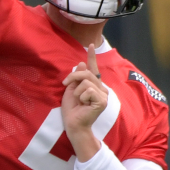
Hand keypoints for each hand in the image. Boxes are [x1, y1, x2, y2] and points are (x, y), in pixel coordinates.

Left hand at [61, 44, 107, 161]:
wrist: (73, 124)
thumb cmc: (72, 109)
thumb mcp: (71, 90)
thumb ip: (77, 78)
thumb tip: (81, 63)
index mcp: (93, 86)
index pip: (93, 69)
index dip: (91, 57)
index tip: (90, 45)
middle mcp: (101, 89)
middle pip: (87, 73)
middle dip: (73, 77)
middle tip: (65, 84)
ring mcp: (103, 95)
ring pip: (87, 81)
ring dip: (77, 91)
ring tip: (79, 101)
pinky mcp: (103, 101)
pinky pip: (89, 90)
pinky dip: (82, 96)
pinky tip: (84, 105)